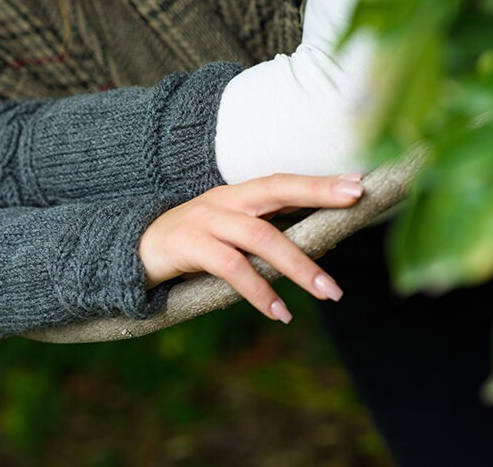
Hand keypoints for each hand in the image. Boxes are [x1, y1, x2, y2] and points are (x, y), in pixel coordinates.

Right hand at [138, 173, 363, 323]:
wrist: (134, 252)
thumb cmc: (192, 245)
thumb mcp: (228, 233)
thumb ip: (265, 233)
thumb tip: (318, 245)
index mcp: (237, 195)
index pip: (283, 181)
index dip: (319, 182)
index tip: (359, 183)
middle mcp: (223, 201)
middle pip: (275, 190)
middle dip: (317, 194)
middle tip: (356, 202)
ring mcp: (205, 221)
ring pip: (259, 236)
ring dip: (297, 264)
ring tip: (329, 291)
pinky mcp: (189, 246)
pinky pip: (231, 268)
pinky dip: (259, 291)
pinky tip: (279, 311)